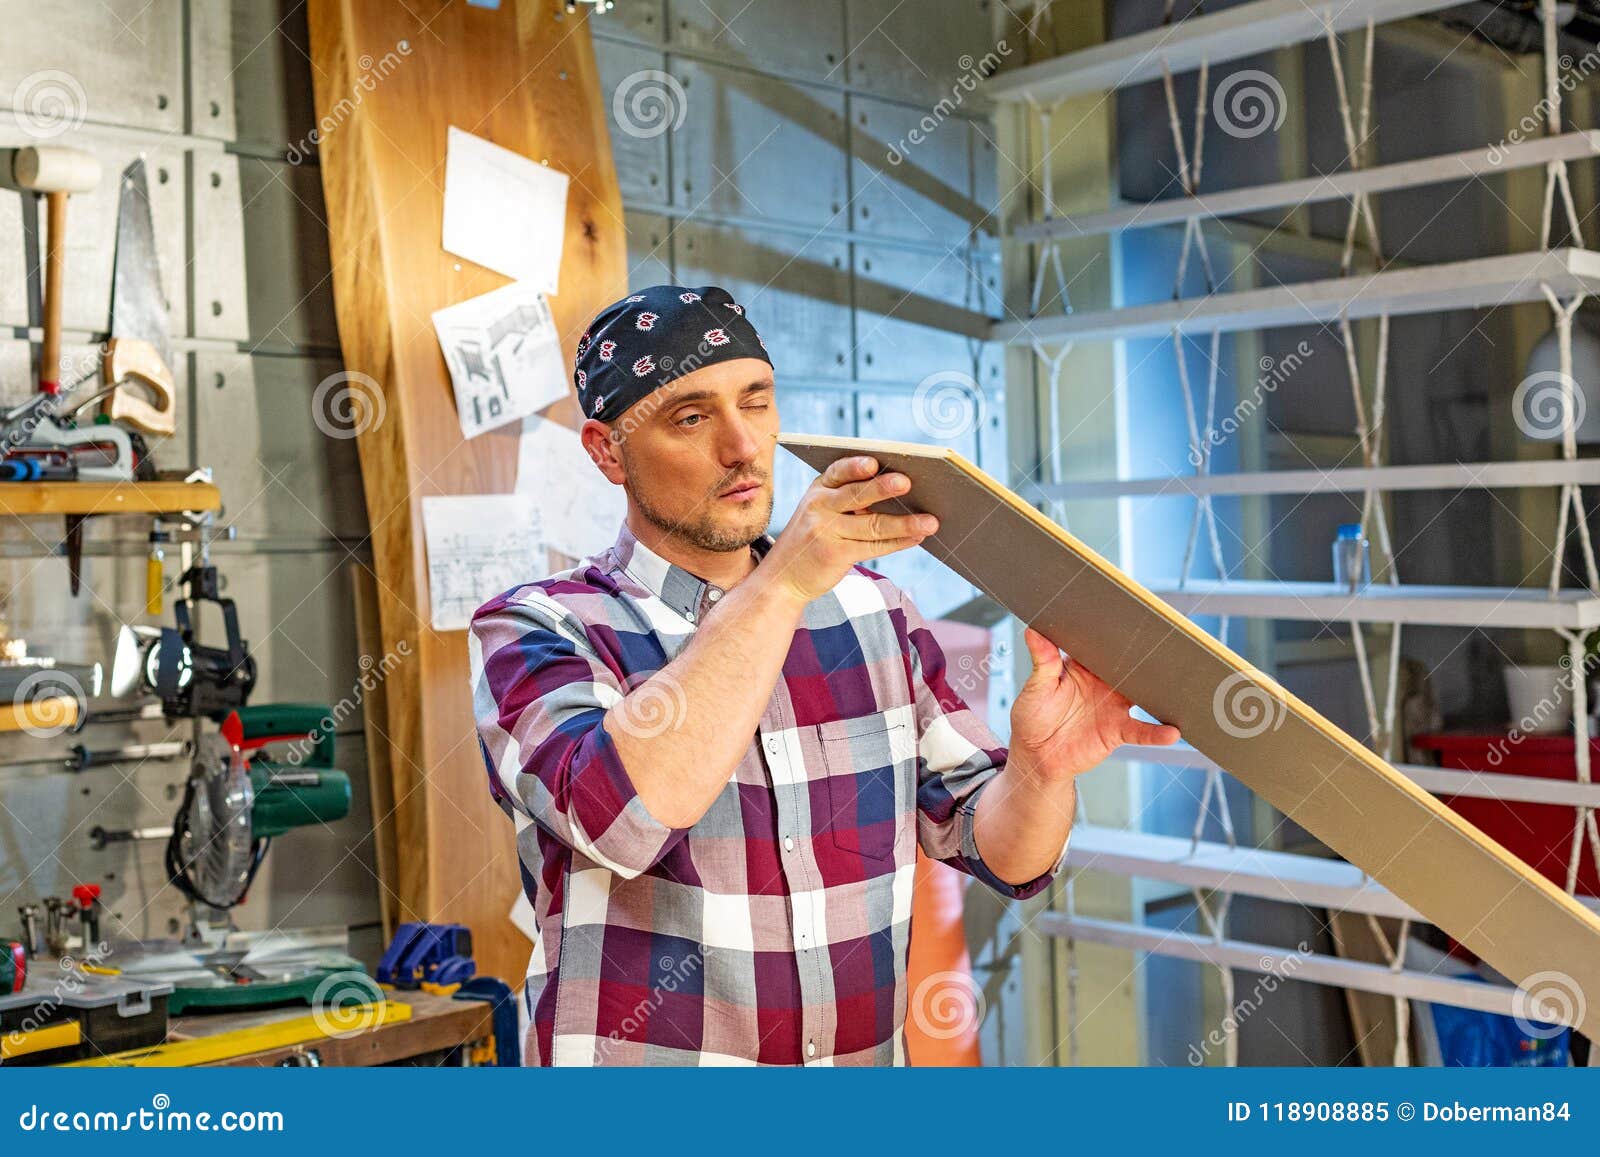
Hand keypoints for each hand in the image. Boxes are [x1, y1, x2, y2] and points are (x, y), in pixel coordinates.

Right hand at [763, 456, 937, 603]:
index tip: (874, 463)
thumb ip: (851, 500)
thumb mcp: (822, 511)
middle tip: (908, 483)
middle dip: (883, 488)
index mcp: (819, 488)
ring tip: (931, 521)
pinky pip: (874, 547)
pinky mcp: (836, 555)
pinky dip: (899, 542)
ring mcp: (826, 532)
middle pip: (857, 495)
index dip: (856, 467)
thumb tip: (901, 493)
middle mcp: (820, 507)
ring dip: (905, 523)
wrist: (784, 576)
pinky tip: (917, 537)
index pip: (838, 471)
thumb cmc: (813, 537)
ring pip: (873, 525)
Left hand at [1008, 627, 1179, 782]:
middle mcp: (1103, 684)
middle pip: (1128, 668)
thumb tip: (1033, 631)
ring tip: (1177, 685)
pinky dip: (1157, 733)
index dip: (1114, 636)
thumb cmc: (1032, 717)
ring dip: (1159, 692)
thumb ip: (1042, 661)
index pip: (1102, 647)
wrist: (1037, 756)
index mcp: (1084, 667)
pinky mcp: (1118, 730)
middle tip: (1164, 647)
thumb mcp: (1035, 687)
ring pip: (1142, 695)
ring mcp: (1113, 707)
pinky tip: (1172, 732)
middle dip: (1144, 659)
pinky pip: (1142, 731)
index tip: (1130, 622)